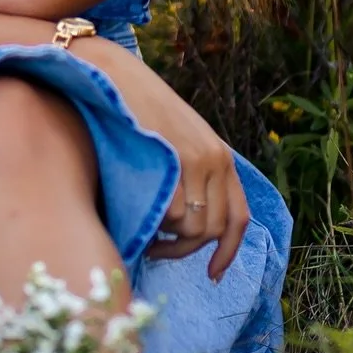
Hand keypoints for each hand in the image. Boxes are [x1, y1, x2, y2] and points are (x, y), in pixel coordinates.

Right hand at [74, 39, 249, 280]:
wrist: (114, 77)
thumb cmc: (136, 113)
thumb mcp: (176, 142)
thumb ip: (190, 176)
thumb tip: (185, 226)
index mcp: (221, 157)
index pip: (238, 218)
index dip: (228, 252)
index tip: (212, 275)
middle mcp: (216, 159)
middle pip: (212, 229)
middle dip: (184, 251)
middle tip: (158, 251)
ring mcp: (197, 159)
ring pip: (192, 226)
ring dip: (167, 240)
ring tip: (146, 234)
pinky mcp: (174, 159)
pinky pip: (172, 213)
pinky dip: (155, 224)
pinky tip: (140, 217)